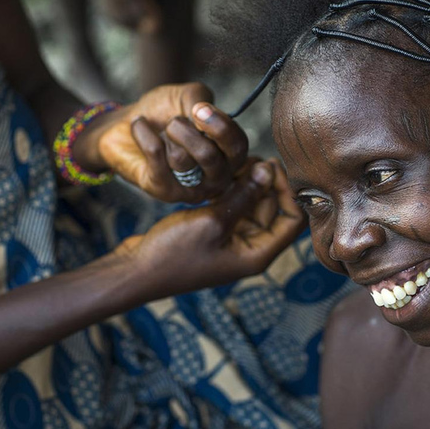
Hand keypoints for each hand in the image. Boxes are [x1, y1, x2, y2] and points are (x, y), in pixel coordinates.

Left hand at [72, 83, 248, 202]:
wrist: (126, 126)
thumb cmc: (164, 112)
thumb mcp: (188, 97)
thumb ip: (202, 100)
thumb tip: (203, 114)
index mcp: (229, 155)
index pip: (238, 146)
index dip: (220, 126)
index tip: (199, 108)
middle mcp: (216, 177)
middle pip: (210, 156)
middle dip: (187, 131)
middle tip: (173, 122)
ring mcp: (191, 189)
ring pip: (181, 159)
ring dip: (166, 134)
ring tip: (160, 131)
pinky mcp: (164, 192)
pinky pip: (155, 157)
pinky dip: (144, 133)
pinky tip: (140, 127)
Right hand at [113, 160, 305, 297]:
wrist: (137, 269)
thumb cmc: (174, 253)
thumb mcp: (213, 221)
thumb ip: (243, 196)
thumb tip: (268, 170)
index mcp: (258, 254)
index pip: (292, 220)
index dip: (288, 192)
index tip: (271, 167)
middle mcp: (250, 248)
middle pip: (274, 209)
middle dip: (266, 184)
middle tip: (250, 159)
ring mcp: (233, 240)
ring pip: (253, 205)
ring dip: (249, 184)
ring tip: (235, 163)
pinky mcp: (216, 231)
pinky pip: (234, 206)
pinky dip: (232, 190)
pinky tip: (222, 174)